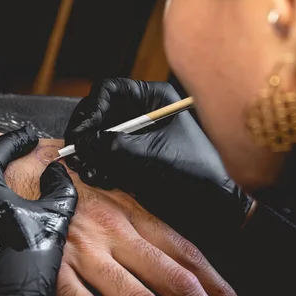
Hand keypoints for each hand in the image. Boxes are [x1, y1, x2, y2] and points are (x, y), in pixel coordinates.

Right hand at [3, 139, 249, 295]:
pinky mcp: (54, 268)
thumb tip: (174, 265)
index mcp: (133, 213)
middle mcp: (116, 233)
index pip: (186, 253)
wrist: (21, 170)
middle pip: (173, 279)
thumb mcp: (113, 199)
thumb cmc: (70, 185)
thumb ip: (142, 229)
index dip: (217, 285)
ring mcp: (85, 252)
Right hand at [65, 78, 248, 233]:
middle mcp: (141, 112)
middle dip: (87, 134)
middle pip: (99, 112)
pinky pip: (105, 155)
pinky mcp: (132, 157)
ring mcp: (136, 135)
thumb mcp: (153, 154)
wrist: (216, 204)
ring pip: (98, 136)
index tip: (83, 134)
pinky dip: (99, 166)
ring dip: (90, 153)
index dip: (91, 110)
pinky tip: (101, 178)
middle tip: (78, 154)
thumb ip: (115, 145)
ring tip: (91, 171)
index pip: (109, 90)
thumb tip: (85, 143)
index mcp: (153, 98)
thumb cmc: (197, 172)